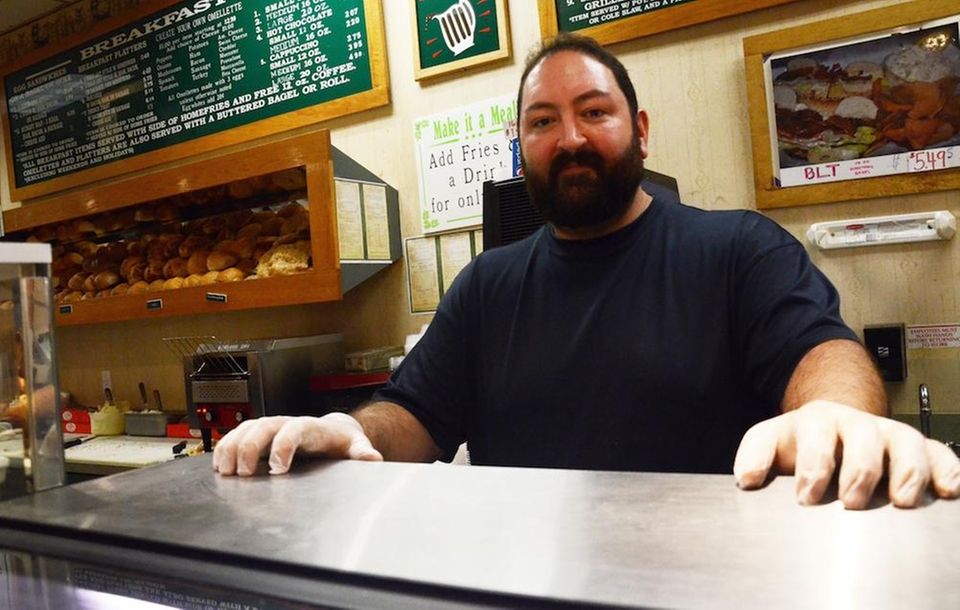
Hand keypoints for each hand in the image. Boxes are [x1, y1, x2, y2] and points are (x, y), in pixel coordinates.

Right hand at [212, 413, 382, 476]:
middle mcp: (287, 423)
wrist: (331, 430)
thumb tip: (373, 458)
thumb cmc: (340, 441)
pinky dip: (225, 447)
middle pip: (264, 426)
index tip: (278, 469)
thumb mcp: (354, 446)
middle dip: (250, 447)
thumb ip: (361, 452)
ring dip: (232, 447)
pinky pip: (237, 435)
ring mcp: (271, 428)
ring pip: (246, 428)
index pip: (294, 429)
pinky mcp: (259, 436)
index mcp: (310, 426)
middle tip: (242, 474)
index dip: (284, 446)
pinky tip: (218, 465)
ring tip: (224, 470)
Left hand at [734, 400, 959, 508]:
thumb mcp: (771, 439)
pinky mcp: (917, 448)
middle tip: (851, 502)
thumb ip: (754, 455)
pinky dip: (947, 468)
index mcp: (817, 420)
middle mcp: (856, 424)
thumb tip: (746, 480)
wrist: (833, 425)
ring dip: (906, 471)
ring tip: (902, 502)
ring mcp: (889, 434)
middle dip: (859, 470)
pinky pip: (938, 453)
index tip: (806, 495)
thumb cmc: (801, 441)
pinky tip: (949, 489)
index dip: (813, 465)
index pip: (816, 438)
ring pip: (906, 442)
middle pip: (863, 438)